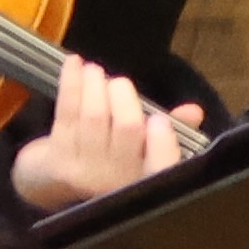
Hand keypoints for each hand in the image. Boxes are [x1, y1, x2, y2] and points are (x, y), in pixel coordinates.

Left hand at [6, 56, 205, 210]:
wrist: (54, 184)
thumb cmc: (110, 159)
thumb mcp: (144, 150)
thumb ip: (174, 130)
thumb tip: (194, 111)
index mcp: (147, 180)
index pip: (162, 166)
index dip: (162, 143)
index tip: (158, 119)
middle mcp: (118, 181)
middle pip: (128, 130)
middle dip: (124, 97)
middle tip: (119, 82)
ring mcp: (86, 171)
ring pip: (95, 117)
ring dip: (95, 86)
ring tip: (95, 71)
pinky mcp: (58, 158)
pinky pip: (67, 112)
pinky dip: (72, 83)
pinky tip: (74, 64)